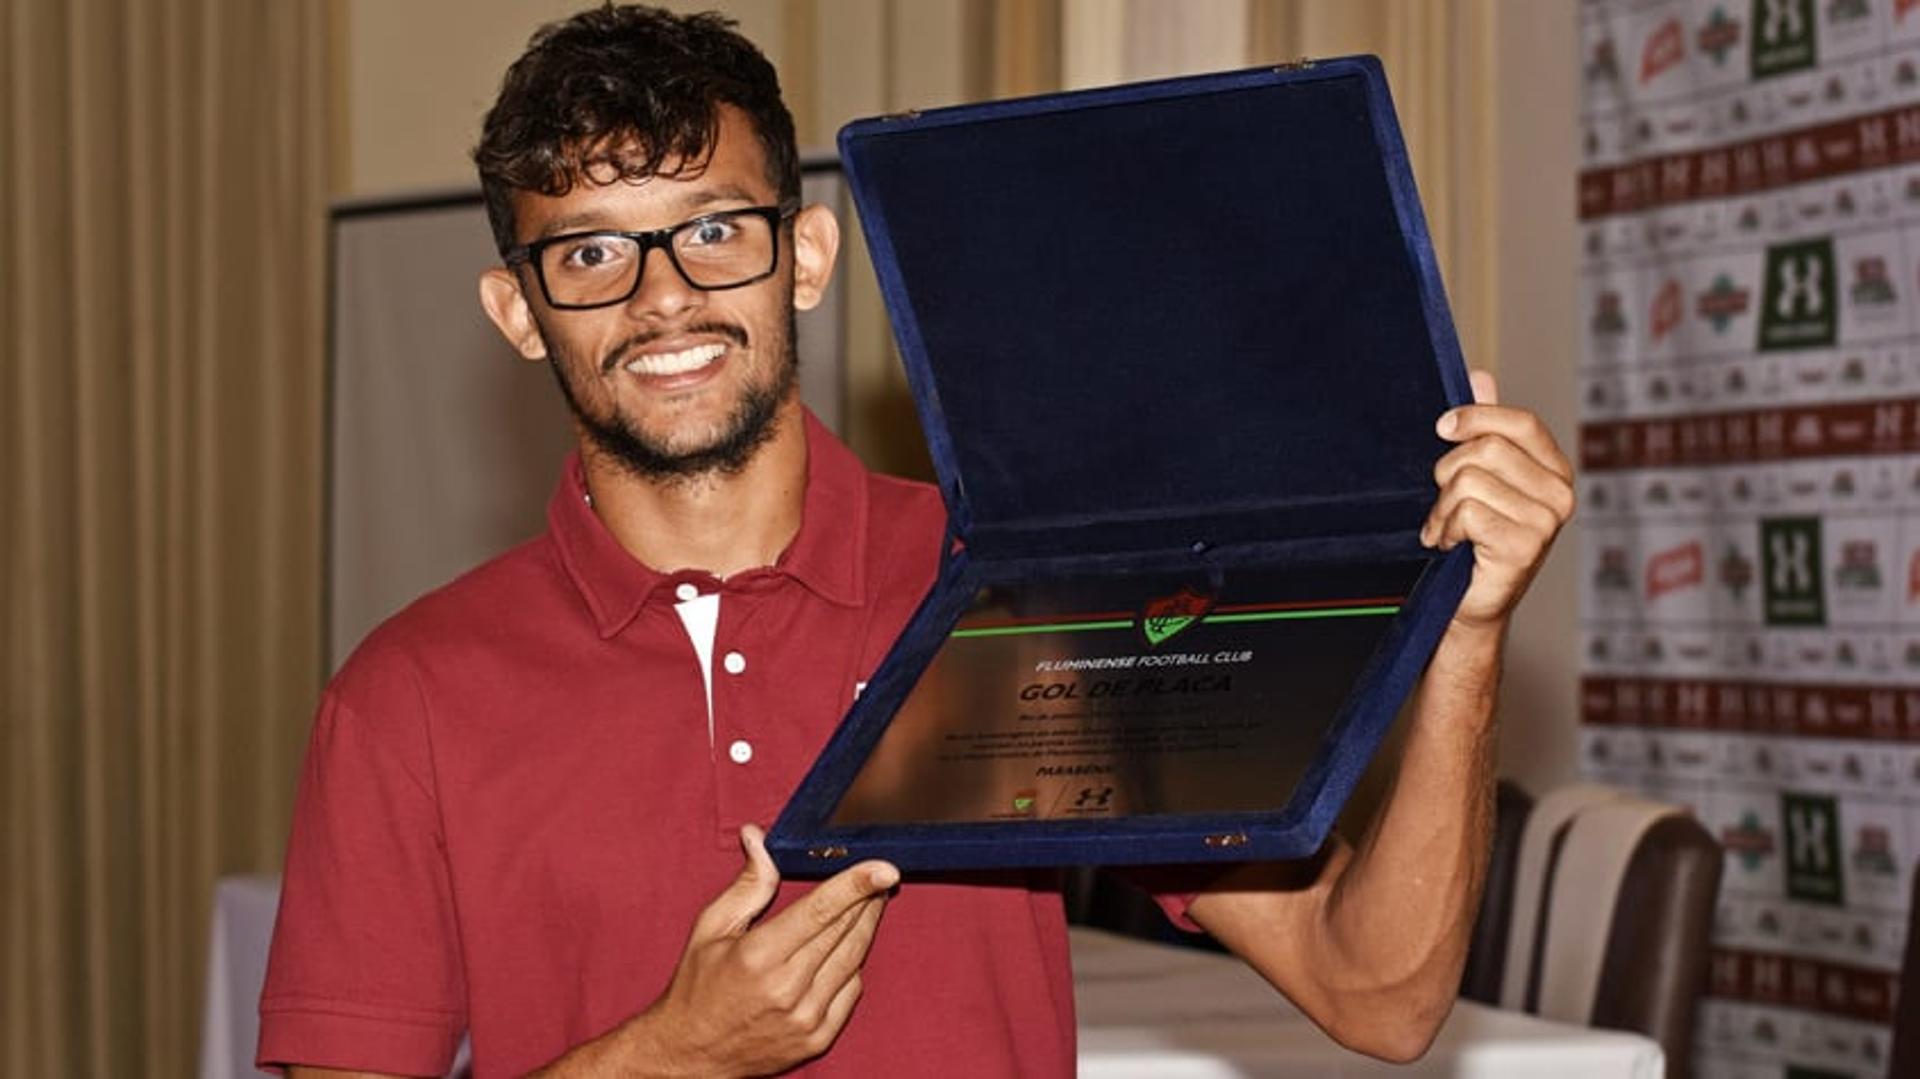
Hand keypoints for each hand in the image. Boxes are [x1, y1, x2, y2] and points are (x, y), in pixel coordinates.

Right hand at [642, 824, 897, 1075]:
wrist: (690, 1056)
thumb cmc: (697, 987)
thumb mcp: (711, 929)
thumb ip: (746, 884)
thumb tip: (758, 837)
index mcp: (758, 957)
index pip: (820, 911)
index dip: (856, 885)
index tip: (885, 867)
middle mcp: (787, 990)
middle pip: (843, 931)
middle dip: (866, 899)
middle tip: (878, 877)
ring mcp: (806, 1018)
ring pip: (854, 959)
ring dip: (866, 927)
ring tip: (871, 903)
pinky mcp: (817, 1039)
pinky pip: (851, 991)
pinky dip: (853, 965)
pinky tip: (846, 948)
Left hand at [1419, 370, 1573, 631]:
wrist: (1470, 602)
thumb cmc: (1474, 537)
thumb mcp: (1479, 476)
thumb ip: (1484, 428)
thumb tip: (1480, 376)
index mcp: (1554, 470)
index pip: (1522, 423)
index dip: (1478, 416)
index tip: (1442, 427)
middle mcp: (1560, 495)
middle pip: (1487, 449)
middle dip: (1448, 470)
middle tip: (1443, 499)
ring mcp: (1545, 522)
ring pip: (1469, 481)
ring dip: (1442, 507)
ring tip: (1447, 528)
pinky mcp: (1524, 547)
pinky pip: (1465, 512)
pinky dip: (1443, 528)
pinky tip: (1449, 545)